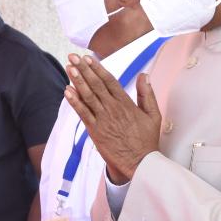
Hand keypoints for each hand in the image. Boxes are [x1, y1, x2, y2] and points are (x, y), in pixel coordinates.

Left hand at [64, 54, 161, 182]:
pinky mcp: (95, 131)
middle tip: (73, 57)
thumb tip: (144, 75)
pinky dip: (74, 102)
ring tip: (69, 67)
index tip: (88, 58)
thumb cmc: (146, 140)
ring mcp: (103, 120)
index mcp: (126, 103)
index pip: (109, 81)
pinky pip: (83, 113)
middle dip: (84, 69)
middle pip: (96, 85)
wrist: (140, 163)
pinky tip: (67, 91)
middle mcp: (113, 109)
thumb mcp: (153, 115)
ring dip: (77, 81)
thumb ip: (147, 94)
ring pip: (88, 96)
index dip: (98, 68)